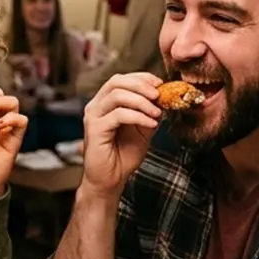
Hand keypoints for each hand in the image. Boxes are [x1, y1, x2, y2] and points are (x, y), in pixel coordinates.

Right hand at [81, 73, 161, 197]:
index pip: (121, 79)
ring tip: (157, 113)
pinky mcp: (95, 130)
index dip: (141, 78)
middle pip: (117, 82)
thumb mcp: (143, 130)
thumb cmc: (123, 156)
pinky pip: (118, 115)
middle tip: (159, 94)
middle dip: (141, 85)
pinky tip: (151, 124)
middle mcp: (96, 106)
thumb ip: (149, 113)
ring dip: (141, 102)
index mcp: (105, 103)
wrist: (111, 180)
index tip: (160, 84)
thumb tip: (165, 98)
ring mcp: (93, 117)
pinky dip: (138, 117)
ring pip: (117, 95)